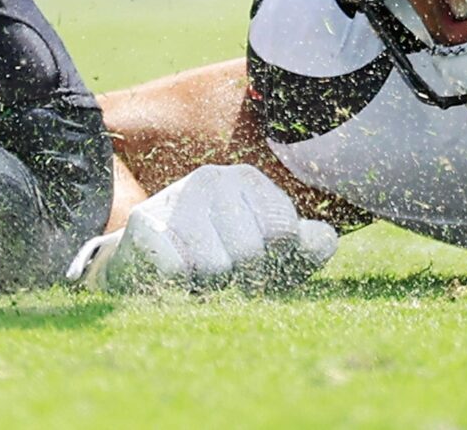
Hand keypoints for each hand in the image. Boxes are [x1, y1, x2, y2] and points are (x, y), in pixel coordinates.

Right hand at [71, 164, 336, 294]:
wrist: (142, 269)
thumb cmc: (218, 258)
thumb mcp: (270, 254)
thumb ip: (308, 246)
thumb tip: (324, 240)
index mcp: (248, 179)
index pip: (284, 233)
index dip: (273, 262)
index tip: (253, 261)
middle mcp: (213, 179)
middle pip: (250, 251)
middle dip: (239, 277)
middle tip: (219, 272)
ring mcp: (177, 196)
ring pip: (215, 266)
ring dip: (207, 285)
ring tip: (196, 274)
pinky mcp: (144, 223)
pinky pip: (177, 272)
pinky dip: (178, 287)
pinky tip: (171, 276)